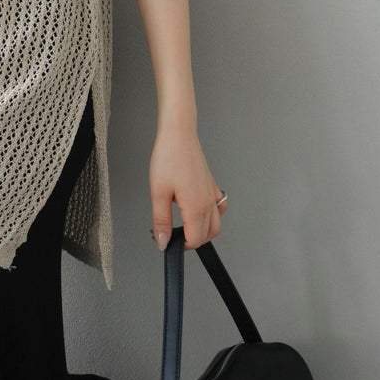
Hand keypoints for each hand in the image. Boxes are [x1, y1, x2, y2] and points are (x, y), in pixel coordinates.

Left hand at [148, 127, 227, 250]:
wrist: (179, 134)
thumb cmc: (168, 157)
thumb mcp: (158, 192)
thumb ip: (161, 220)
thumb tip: (163, 241)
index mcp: (196, 207)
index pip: (196, 239)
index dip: (181, 245)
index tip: (167, 240)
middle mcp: (208, 202)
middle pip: (208, 235)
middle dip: (192, 240)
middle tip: (173, 234)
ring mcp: (212, 193)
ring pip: (216, 223)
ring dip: (203, 231)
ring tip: (185, 226)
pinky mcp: (212, 184)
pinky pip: (220, 206)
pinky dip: (213, 214)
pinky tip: (198, 210)